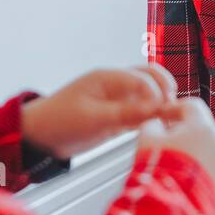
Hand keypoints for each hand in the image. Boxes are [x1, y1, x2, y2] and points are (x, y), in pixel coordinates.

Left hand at [22, 64, 182, 158]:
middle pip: (150, 77)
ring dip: (160, 103)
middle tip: (175, 109)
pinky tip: (159, 127)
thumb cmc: (59, 122)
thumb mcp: (94, 118)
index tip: (166, 110)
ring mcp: (116, 99)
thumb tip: (156, 107)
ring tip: (172, 119)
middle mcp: (115, 84)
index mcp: (107, 77)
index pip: (143, 78)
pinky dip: (151, 117)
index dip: (157, 93)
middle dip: (164, 90)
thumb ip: (126, 112)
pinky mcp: (116, 115)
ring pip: (147, 95)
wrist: (38, 136)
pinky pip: (140, 111)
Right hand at [136, 98, 214, 202]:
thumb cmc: (161, 170)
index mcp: (202, 127)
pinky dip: (200, 175)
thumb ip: (152, 125)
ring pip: (209, 152)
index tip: (162, 115)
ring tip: (172, 165)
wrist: (173, 208)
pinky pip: (211, 175)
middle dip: (184, 132)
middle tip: (164, 141)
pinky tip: (184, 182)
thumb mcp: (146, 140)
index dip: (173, 108)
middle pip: (202, 129)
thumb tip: (155, 124)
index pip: (191, 106)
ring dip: (193, 154)